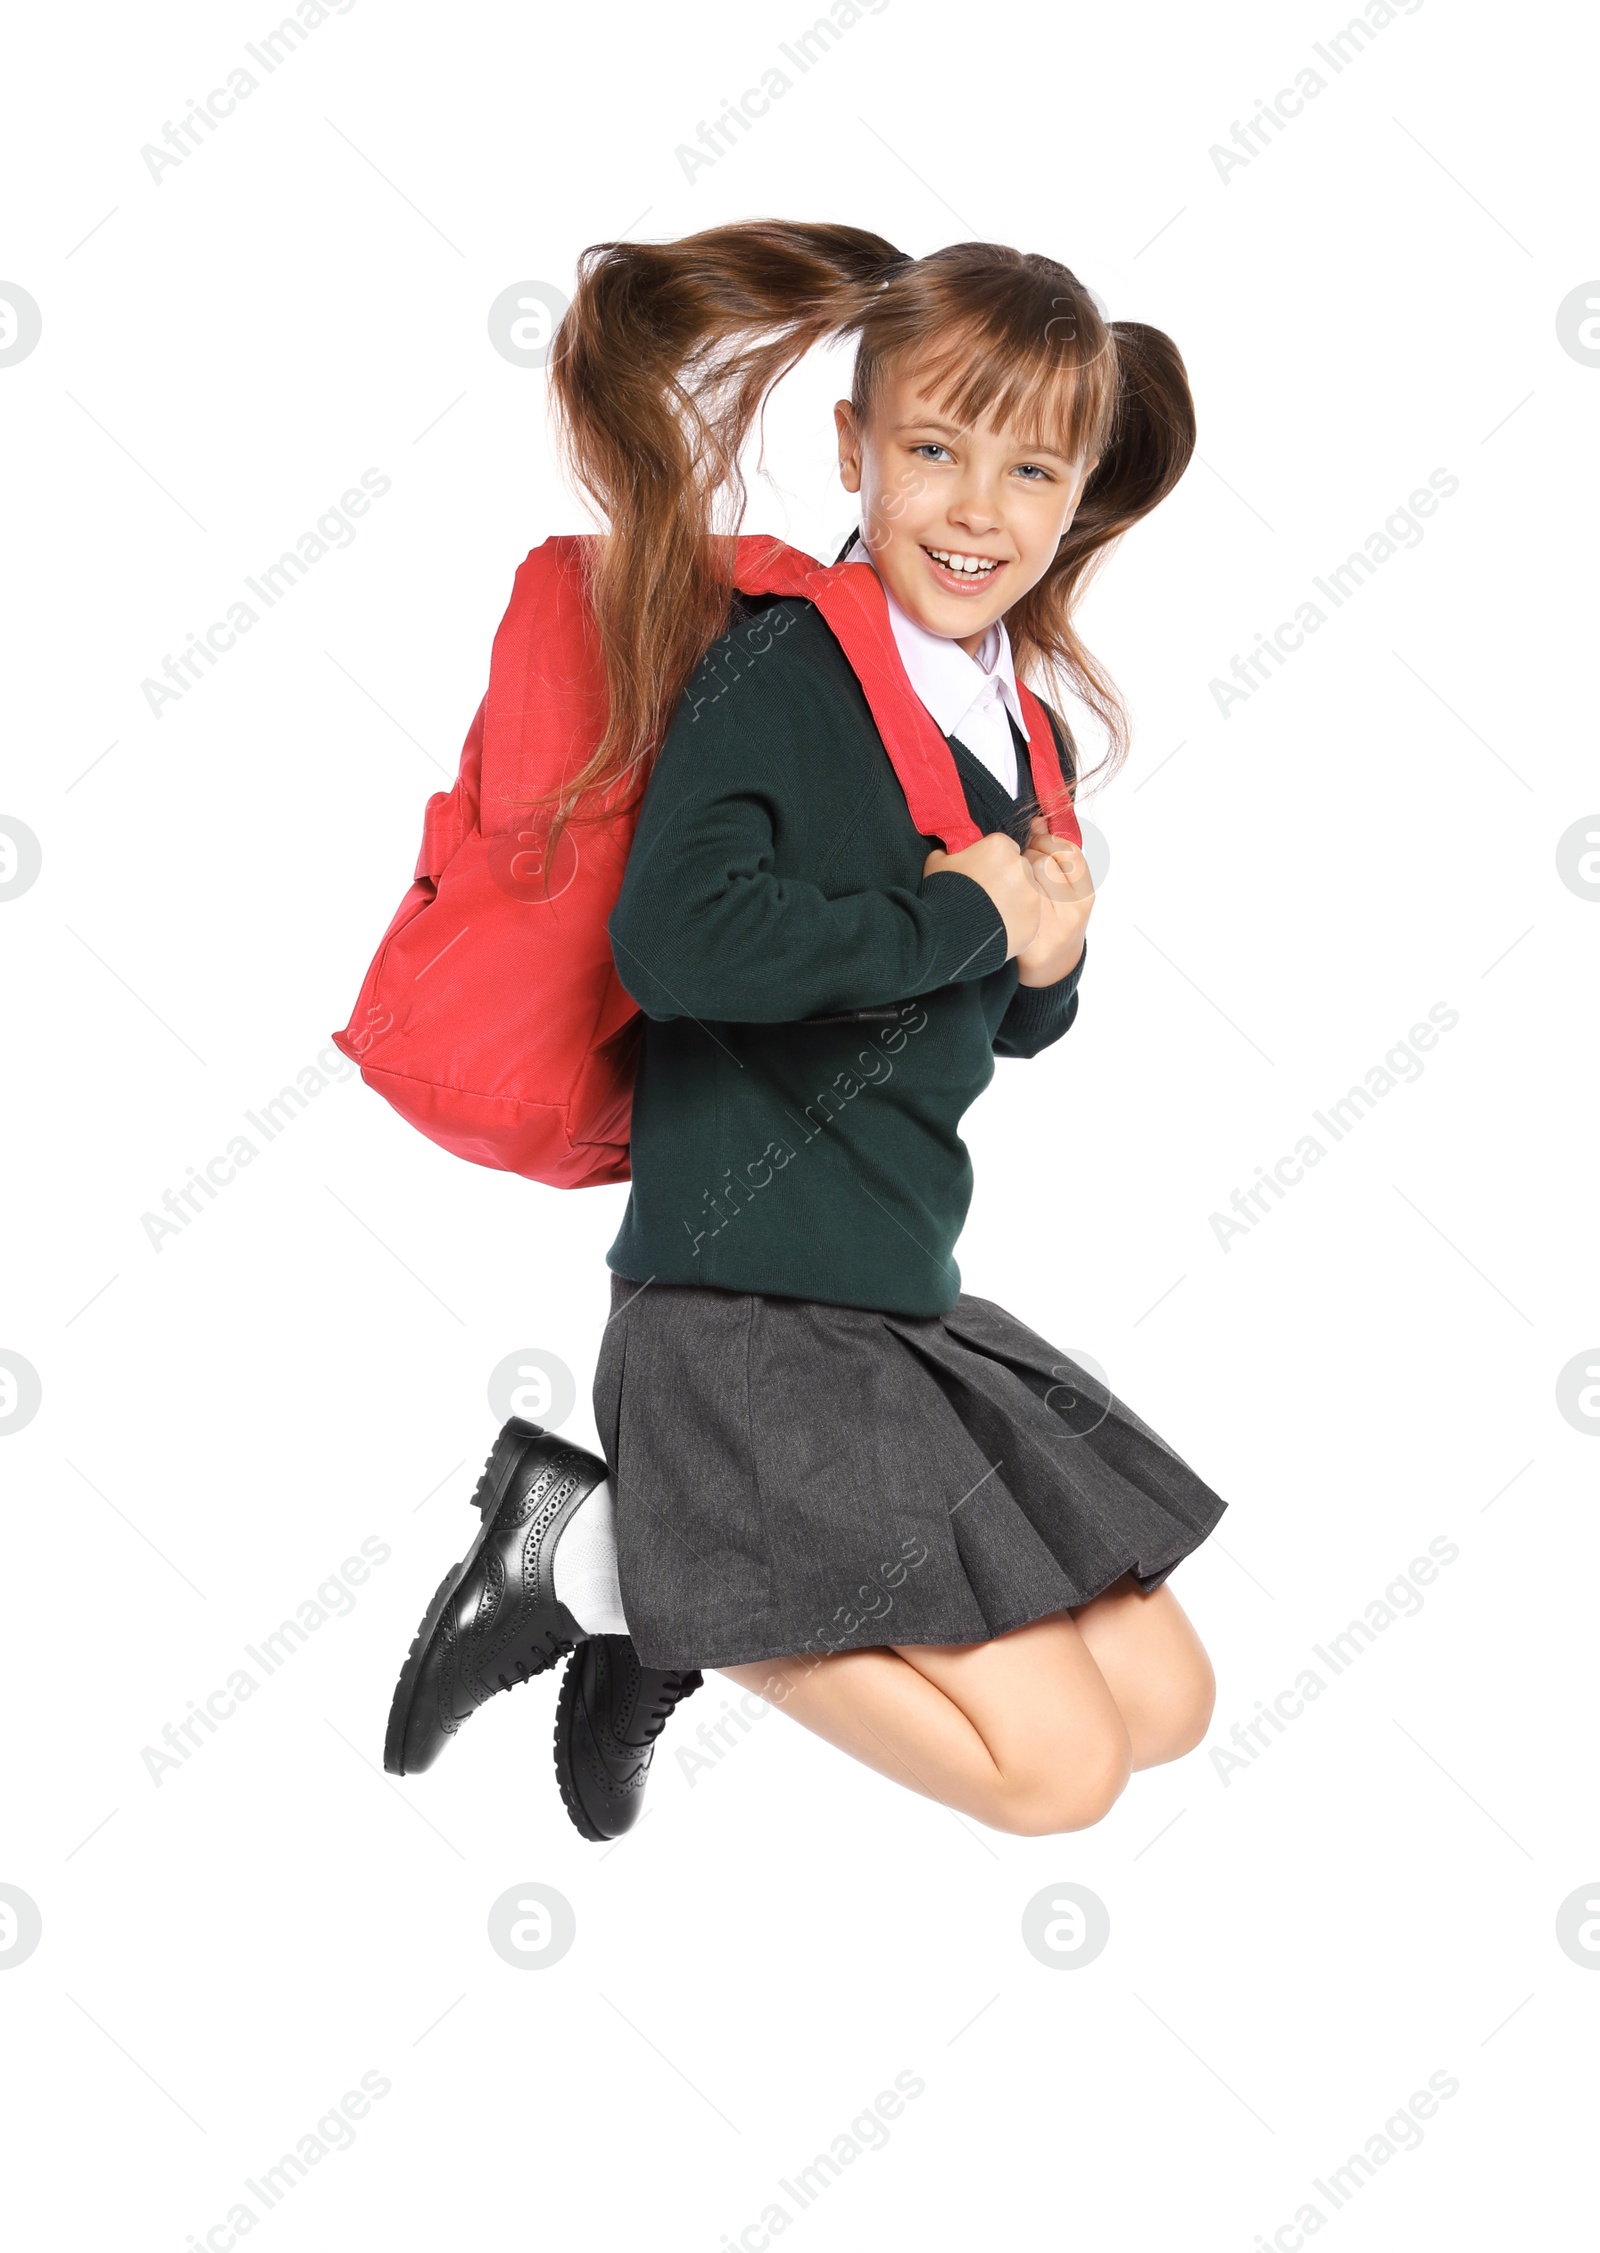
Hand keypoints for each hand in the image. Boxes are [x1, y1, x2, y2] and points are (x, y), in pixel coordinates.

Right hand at [923, 831, 1040, 957]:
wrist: (948, 934)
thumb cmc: (941, 893)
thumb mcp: (937, 860)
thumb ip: (952, 850)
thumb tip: (954, 851)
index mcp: (999, 846)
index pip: (1003, 847)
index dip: (991, 861)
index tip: (981, 874)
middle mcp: (1021, 866)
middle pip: (1018, 869)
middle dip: (1006, 879)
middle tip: (986, 896)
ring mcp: (1031, 894)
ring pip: (1026, 893)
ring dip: (1013, 900)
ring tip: (991, 914)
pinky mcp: (1034, 920)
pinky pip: (1028, 918)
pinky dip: (1016, 922)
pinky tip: (998, 927)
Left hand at [1014, 818, 1093, 986]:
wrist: (1052, 967)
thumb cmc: (1057, 918)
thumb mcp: (1068, 888)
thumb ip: (1057, 855)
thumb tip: (1038, 820)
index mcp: (1085, 894)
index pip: (1066, 852)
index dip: (1046, 842)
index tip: (1035, 843)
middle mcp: (1073, 911)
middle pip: (1042, 863)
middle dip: (1026, 859)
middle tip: (1020, 868)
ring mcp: (1052, 928)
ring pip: (1024, 881)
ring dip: (1011, 876)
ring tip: (1010, 883)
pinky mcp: (1030, 943)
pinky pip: (1009, 905)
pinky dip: (1001, 897)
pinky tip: (1000, 900)